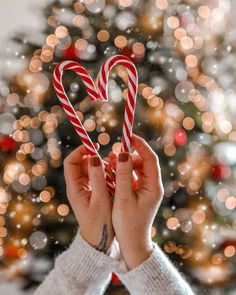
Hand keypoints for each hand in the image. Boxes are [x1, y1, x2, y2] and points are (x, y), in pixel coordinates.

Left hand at [63, 145, 113, 252]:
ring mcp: (85, 190)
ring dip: (101, 165)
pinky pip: (97, 177)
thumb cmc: (100, 224)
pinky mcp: (93, 193)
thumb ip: (97, 178)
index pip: (71, 162)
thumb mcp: (100, 200)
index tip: (94, 146)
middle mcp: (77, 187)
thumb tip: (93, 157)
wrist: (99, 242)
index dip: (80, 151)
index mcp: (75, 188)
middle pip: (81, 164)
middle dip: (94, 157)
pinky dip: (105, 173)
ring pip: (90, 170)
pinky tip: (115, 176)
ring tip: (114, 167)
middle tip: (109, 157)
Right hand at [112, 134, 163, 269]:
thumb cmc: (128, 224)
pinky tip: (111, 176)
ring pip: (136, 169)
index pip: (150, 158)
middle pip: (142, 162)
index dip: (140, 145)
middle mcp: (152, 186)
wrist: (132, 244)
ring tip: (109, 166)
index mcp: (153, 186)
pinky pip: (131, 177)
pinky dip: (122, 174)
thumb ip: (123, 175)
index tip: (128, 136)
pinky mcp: (139, 194)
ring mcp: (146, 190)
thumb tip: (124, 153)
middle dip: (128, 156)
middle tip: (113, 157)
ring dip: (123, 165)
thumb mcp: (123, 198)